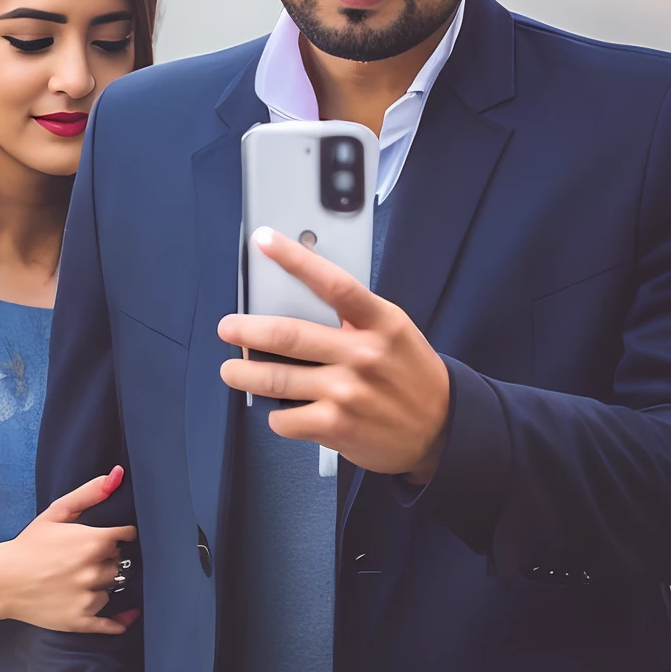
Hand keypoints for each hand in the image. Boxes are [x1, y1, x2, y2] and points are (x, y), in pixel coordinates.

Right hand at [0, 468, 138, 637]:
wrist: (0, 580)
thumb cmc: (28, 544)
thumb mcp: (56, 513)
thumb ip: (89, 493)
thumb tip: (117, 474)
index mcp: (93, 542)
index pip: (126, 537)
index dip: (118, 536)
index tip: (111, 538)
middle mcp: (94, 570)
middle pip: (119, 564)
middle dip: (108, 560)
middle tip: (85, 560)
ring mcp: (88, 598)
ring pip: (113, 589)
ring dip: (103, 585)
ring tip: (79, 580)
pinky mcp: (81, 620)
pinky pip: (111, 623)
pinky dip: (119, 620)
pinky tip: (125, 617)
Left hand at [218, 226, 450, 481]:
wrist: (442, 430)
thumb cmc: (411, 376)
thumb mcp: (394, 334)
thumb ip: (354, 318)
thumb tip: (299, 301)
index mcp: (380, 321)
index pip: (332, 282)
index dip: (295, 258)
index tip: (264, 242)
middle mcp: (362, 354)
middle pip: (289, 334)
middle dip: (247, 331)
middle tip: (228, 328)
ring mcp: (347, 391)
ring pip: (276, 379)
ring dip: (244, 375)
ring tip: (231, 371)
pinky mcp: (336, 426)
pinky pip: (286, 417)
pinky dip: (275, 414)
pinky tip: (279, 409)